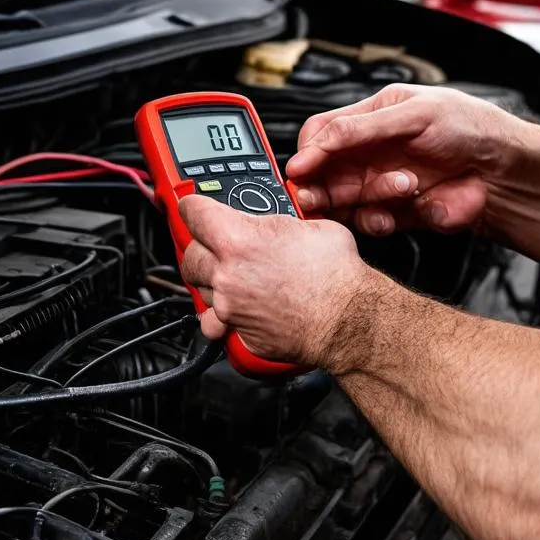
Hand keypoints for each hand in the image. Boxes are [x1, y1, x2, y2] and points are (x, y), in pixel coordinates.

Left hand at [178, 195, 371, 367]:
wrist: (349, 318)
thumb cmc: (336, 274)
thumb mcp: (309, 225)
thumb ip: (275, 222)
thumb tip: (271, 222)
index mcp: (238, 239)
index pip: (192, 211)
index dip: (193, 207)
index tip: (195, 208)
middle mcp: (226, 273)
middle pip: (190, 254)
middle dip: (202, 248)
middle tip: (219, 247)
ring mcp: (229, 306)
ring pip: (200, 288)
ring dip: (213, 282)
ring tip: (237, 278)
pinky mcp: (238, 332)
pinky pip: (214, 322)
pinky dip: (220, 316)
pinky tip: (234, 309)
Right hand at [286, 84, 536, 236]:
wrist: (506, 172)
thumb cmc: (471, 127)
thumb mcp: (412, 115)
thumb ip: (359, 130)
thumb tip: (314, 144)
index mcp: (370, 119)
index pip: (319, 135)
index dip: (307, 154)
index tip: (302, 171)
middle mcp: (370, 154)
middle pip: (322, 174)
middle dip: (318, 188)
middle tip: (318, 196)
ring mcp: (381, 186)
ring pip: (343, 203)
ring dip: (364, 200)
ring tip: (404, 185)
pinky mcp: (395, 214)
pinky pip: (368, 224)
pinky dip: (377, 221)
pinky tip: (399, 210)